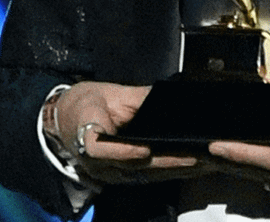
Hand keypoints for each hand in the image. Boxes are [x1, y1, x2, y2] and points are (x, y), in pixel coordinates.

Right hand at [52, 82, 205, 184]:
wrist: (63, 123)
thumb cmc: (82, 105)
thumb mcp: (104, 93)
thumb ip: (135, 98)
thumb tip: (166, 96)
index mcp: (86, 138)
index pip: (101, 150)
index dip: (123, 152)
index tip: (144, 150)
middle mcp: (100, 164)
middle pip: (136, 166)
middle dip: (170, 162)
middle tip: (199, 156)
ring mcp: (112, 173)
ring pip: (148, 174)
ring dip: (178, 170)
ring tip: (207, 162)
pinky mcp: (124, 176)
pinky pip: (151, 175)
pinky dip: (173, 170)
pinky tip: (196, 167)